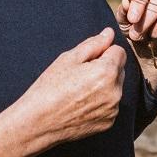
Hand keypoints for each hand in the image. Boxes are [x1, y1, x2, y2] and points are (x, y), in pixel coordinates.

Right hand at [0, 27, 125, 156]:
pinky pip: (111, 105)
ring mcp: (112, 110)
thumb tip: (109, 34)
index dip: (103, 52)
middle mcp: (115, 92)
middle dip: (106, 68)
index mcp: (107, 72)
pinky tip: (82, 104)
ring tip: (79, 91)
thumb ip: (94, 43)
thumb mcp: (69, 58)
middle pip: (119, 70)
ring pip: (115, 88)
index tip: (87, 61)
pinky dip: (101, 102)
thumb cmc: (49, 88)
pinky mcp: (108, 123)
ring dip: (105, 86)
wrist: (37, 123)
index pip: (119, 52)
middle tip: (80, 76)